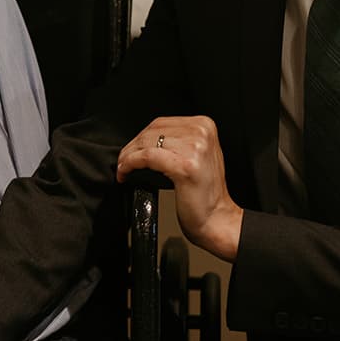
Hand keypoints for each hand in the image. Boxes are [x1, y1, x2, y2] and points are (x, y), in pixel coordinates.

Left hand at [117, 116, 243, 261]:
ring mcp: (195, 148)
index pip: (161, 123)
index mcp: (204, 125)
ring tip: (123, 168)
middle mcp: (201, 133)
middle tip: (122, 161)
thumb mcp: (197, 155)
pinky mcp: (185, 165)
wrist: (217, 218)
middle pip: (152, 131)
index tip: (130, 150)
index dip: (140, 137)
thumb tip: (145, 139)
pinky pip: (147, 157)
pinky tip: (126, 172)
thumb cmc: (205, 193)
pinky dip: (131, 163)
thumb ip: (177, 141)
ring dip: (128, 156)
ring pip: (147, 143)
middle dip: (132, 147)